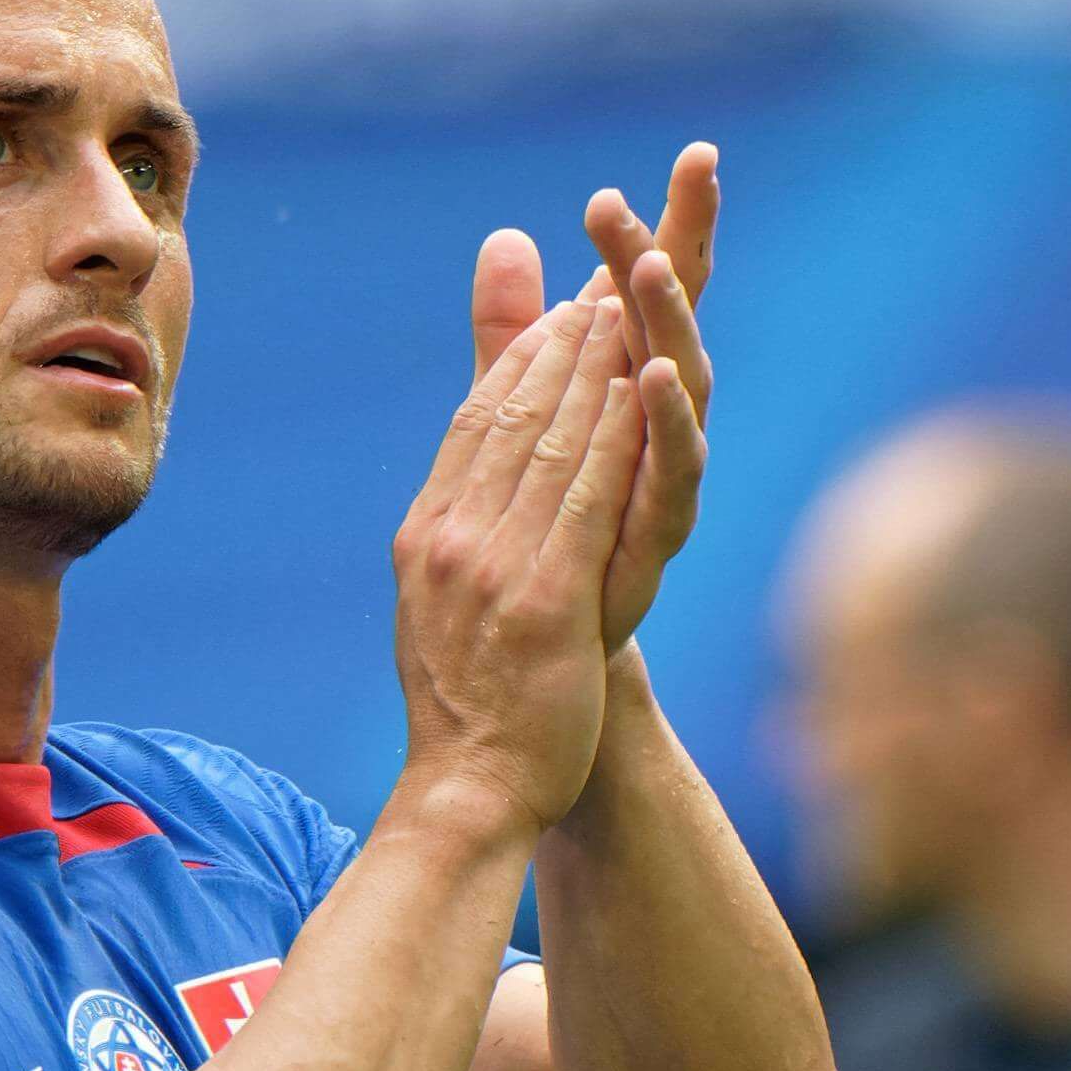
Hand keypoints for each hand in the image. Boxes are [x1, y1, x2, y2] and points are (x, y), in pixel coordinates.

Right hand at [392, 297, 651, 832]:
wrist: (468, 791)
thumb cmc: (468, 705)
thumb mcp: (449, 599)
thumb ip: (472, 517)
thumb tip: (471, 456)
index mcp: (426, 534)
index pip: (477, 423)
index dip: (524, 359)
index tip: (565, 310)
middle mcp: (451, 540)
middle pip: (514, 417)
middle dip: (563, 342)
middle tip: (607, 278)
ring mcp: (493, 570)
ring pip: (552, 444)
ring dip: (594, 369)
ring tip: (631, 309)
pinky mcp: (546, 603)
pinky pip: (586, 502)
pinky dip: (616, 439)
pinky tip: (645, 394)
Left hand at [471, 143, 715, 648]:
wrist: (545, 661)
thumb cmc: (544, 533)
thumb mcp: (516, 414)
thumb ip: (511, 332)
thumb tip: (504, 234)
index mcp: (628, 383)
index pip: (651, 286)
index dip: (673, 221)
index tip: (694, 151)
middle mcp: (659, 422)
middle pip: (676, 316)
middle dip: (684, 241)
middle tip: (698, 170)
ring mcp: (664, 474)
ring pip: (683, 379)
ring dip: (671, 317)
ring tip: (656, 260)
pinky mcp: (656, 532)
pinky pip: (670, 467)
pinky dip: (666, 420)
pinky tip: (654, 371)